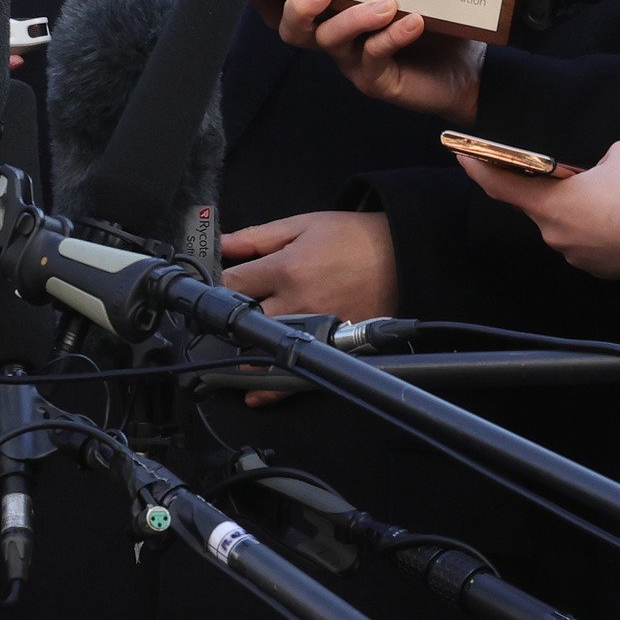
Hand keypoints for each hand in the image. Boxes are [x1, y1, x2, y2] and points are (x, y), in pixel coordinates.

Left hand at [223, 209, 396, 401]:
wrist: (402, 255)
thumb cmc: (353, 238)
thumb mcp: (301, 225)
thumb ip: (256, 238)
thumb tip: (221, 244)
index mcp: (286, 269)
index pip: (231, 285)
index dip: (219, 286)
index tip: (217, 289)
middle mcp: (297, 302)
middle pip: (243, 321)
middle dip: (230, 320)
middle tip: (227, 319)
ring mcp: (315, 329)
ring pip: (264, 350)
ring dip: (246, 352)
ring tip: (238, 348)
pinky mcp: (334, 346)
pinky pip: (297, 374)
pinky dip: (272, 389)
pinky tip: (255, 394)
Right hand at [279, 0, 484, 124]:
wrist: (465, 72)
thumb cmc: (434, 27)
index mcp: (336, 14)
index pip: (290, 5)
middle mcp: (337, 38)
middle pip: (294, 29)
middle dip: (299, 7)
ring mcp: (354, 62)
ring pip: (331, 40)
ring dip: (354, 18)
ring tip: (386, 4)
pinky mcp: (376, 80)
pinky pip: (374, 56)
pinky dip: (391, 37)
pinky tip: (413, 23)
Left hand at [457, 138, 619, 280]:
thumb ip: (602, 159)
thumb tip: (606, 170)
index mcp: (550, 204)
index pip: (501, 185)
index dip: (479, 169)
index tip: (463, 156)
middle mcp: (556, 235)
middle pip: (542, 206)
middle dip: (556, 189)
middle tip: (577, 174)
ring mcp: (579, 256)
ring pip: (571, 226)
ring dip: (584, 211)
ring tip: (616, 195)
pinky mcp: (603, 270)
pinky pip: (593, 243)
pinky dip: (603, 229)